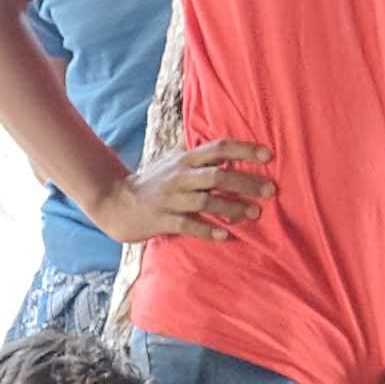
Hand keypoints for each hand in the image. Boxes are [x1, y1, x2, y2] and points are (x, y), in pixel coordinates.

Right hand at [88, 138, 274, 245]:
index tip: (268, 156)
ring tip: (254, 214)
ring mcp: (170, 199)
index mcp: (184, 159)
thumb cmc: (150, 183)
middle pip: (218, 175)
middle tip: (270, 191)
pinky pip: (189, 225)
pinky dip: (208, 230)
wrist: (114, 202)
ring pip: (206, 201)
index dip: (244, 151)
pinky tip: (225, 235)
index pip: (219, 148)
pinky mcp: (162, 220)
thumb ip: (196, 156)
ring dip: (233, 208)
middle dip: (246, 183)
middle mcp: (179, 176)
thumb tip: (224, 148)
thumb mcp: (171, 162)